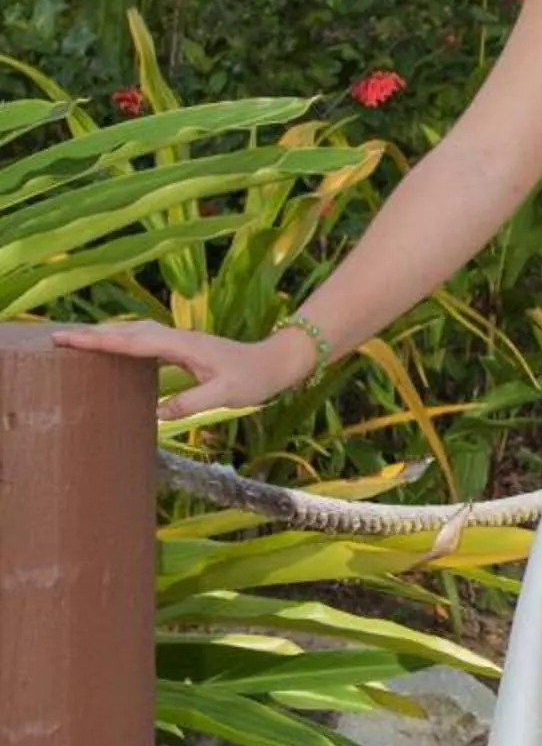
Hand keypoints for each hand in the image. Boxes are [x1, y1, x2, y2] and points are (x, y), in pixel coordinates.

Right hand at [54, 318, 317, 421]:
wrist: (276, 362)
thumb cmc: (254, 378)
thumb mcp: (225, 395)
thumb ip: (192, 403)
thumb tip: (157, 414)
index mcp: (181, 346)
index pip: (132, 341)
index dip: (100, 341)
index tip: (70, 339)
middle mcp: (177, 338)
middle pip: (127, 331)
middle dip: (93, 334)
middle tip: (59, 339)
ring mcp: (180, 341)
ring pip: (135, 332)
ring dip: (107, 335)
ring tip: (78, 342)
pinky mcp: (184, 348)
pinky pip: (146, 341)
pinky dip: (125, 341)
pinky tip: (117, 349)